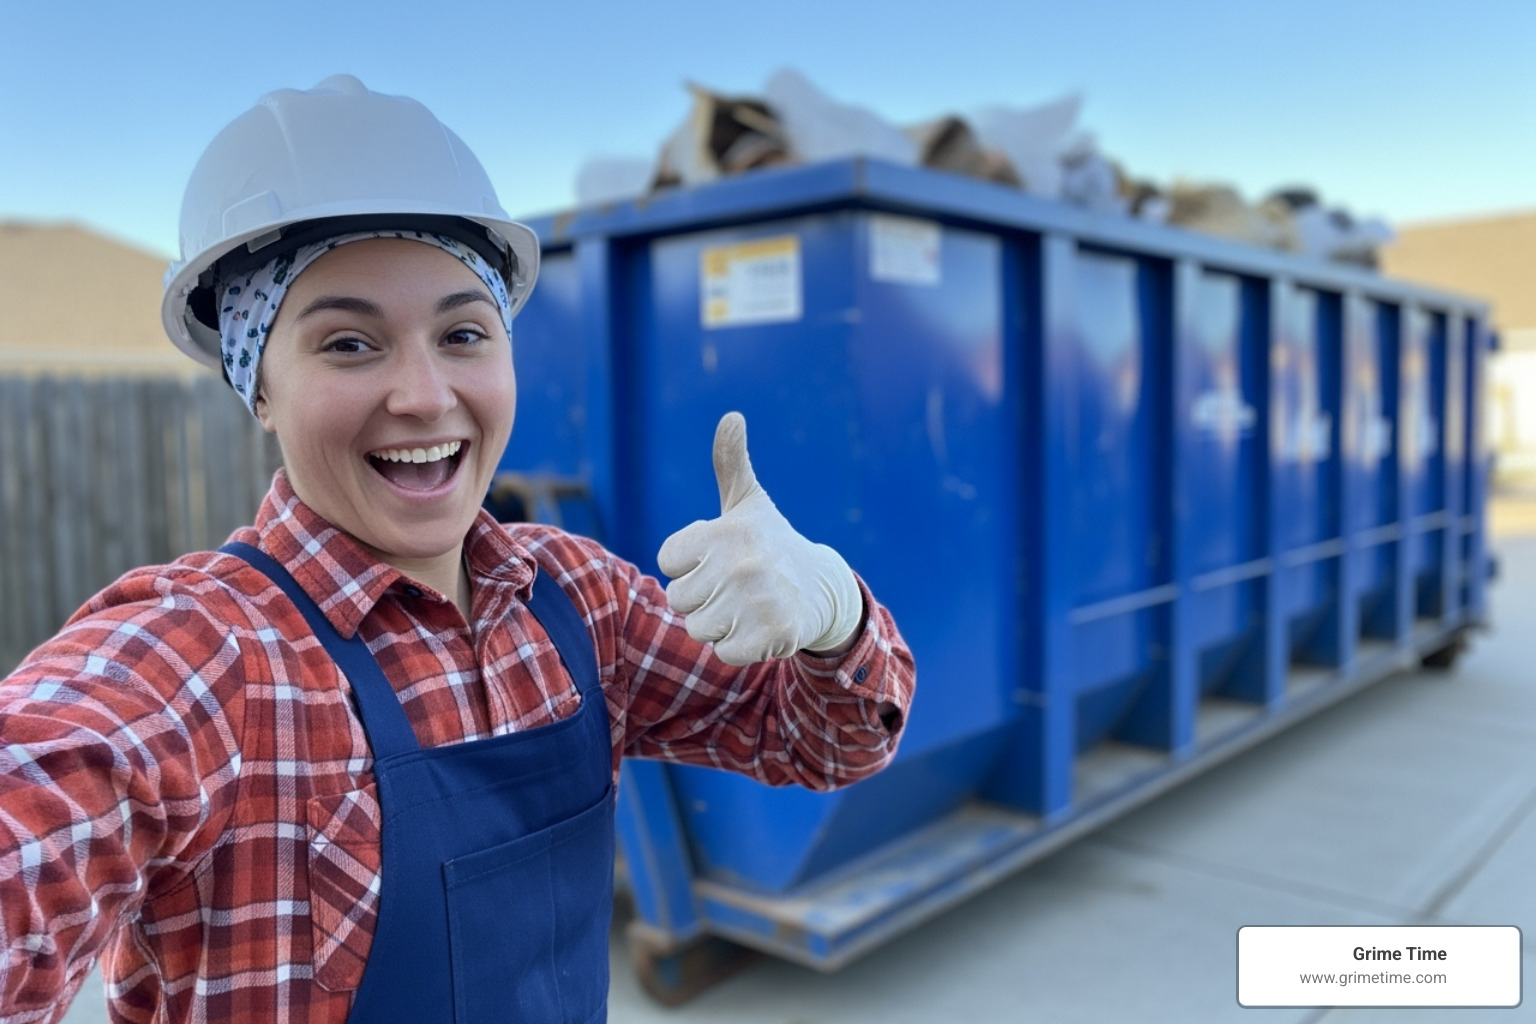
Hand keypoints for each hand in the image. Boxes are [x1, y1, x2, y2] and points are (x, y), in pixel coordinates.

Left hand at [657, 412, 862, 664]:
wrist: (822, 589)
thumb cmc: (771, 544)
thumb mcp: (748, 502)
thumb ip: (730, 462)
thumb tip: (732, 416)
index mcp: (727, 530)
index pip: (668, 562)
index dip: (690, 565)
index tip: (720, 558)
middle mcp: (742, 563)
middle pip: (680, 600)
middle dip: (703, 599)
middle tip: (736, 586)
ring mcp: (758, 600)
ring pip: (698, 629)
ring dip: (719, 625)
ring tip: (747, 606)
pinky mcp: (772, 635)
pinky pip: (723, 653)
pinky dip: (739, 647)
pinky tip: (759, 627)